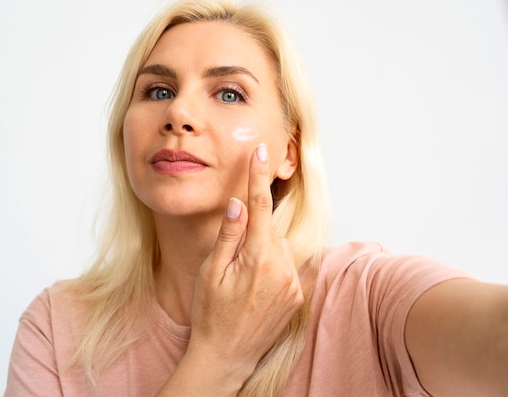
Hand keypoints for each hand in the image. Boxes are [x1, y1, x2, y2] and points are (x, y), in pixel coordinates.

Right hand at [187, 143, 303, 388]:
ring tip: (242, 279)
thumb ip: (229, 235)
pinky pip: (286, 266)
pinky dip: (272, 266)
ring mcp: (292, 284)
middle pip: (270, 228)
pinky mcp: (297, 296)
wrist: (226, 355)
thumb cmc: (211, 313)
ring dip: (263, 250)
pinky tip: (255, 287)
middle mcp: (282, 269)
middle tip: (232, 259)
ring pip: (279, 247)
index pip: (260, 206)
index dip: (258, 176)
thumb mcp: (211, 271)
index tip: (260, 151)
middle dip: (254, 231)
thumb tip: (239, 203)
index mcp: (257, 258)